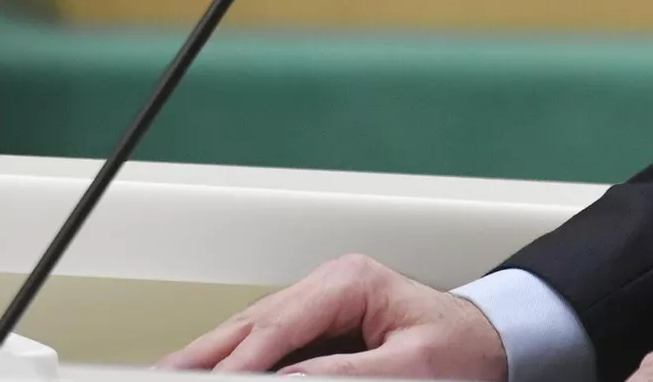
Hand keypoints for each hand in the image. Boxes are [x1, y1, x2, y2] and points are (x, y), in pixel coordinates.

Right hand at [156, 253, 507, 376]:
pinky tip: (210, 374)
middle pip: (251, 322)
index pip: (279, 322)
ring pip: (249, 332)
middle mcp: (328, 287)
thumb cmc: (461, 346)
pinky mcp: (316, 333)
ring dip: (209, 358)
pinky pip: (265, 345)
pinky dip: (234, 363)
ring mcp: (319, 308)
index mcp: (351, 280)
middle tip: (161, 375)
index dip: (240, 359)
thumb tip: (290, 379)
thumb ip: (348, 373)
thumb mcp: (412, 364)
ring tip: (168, 374)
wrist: (491, 342)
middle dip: (204, 354)